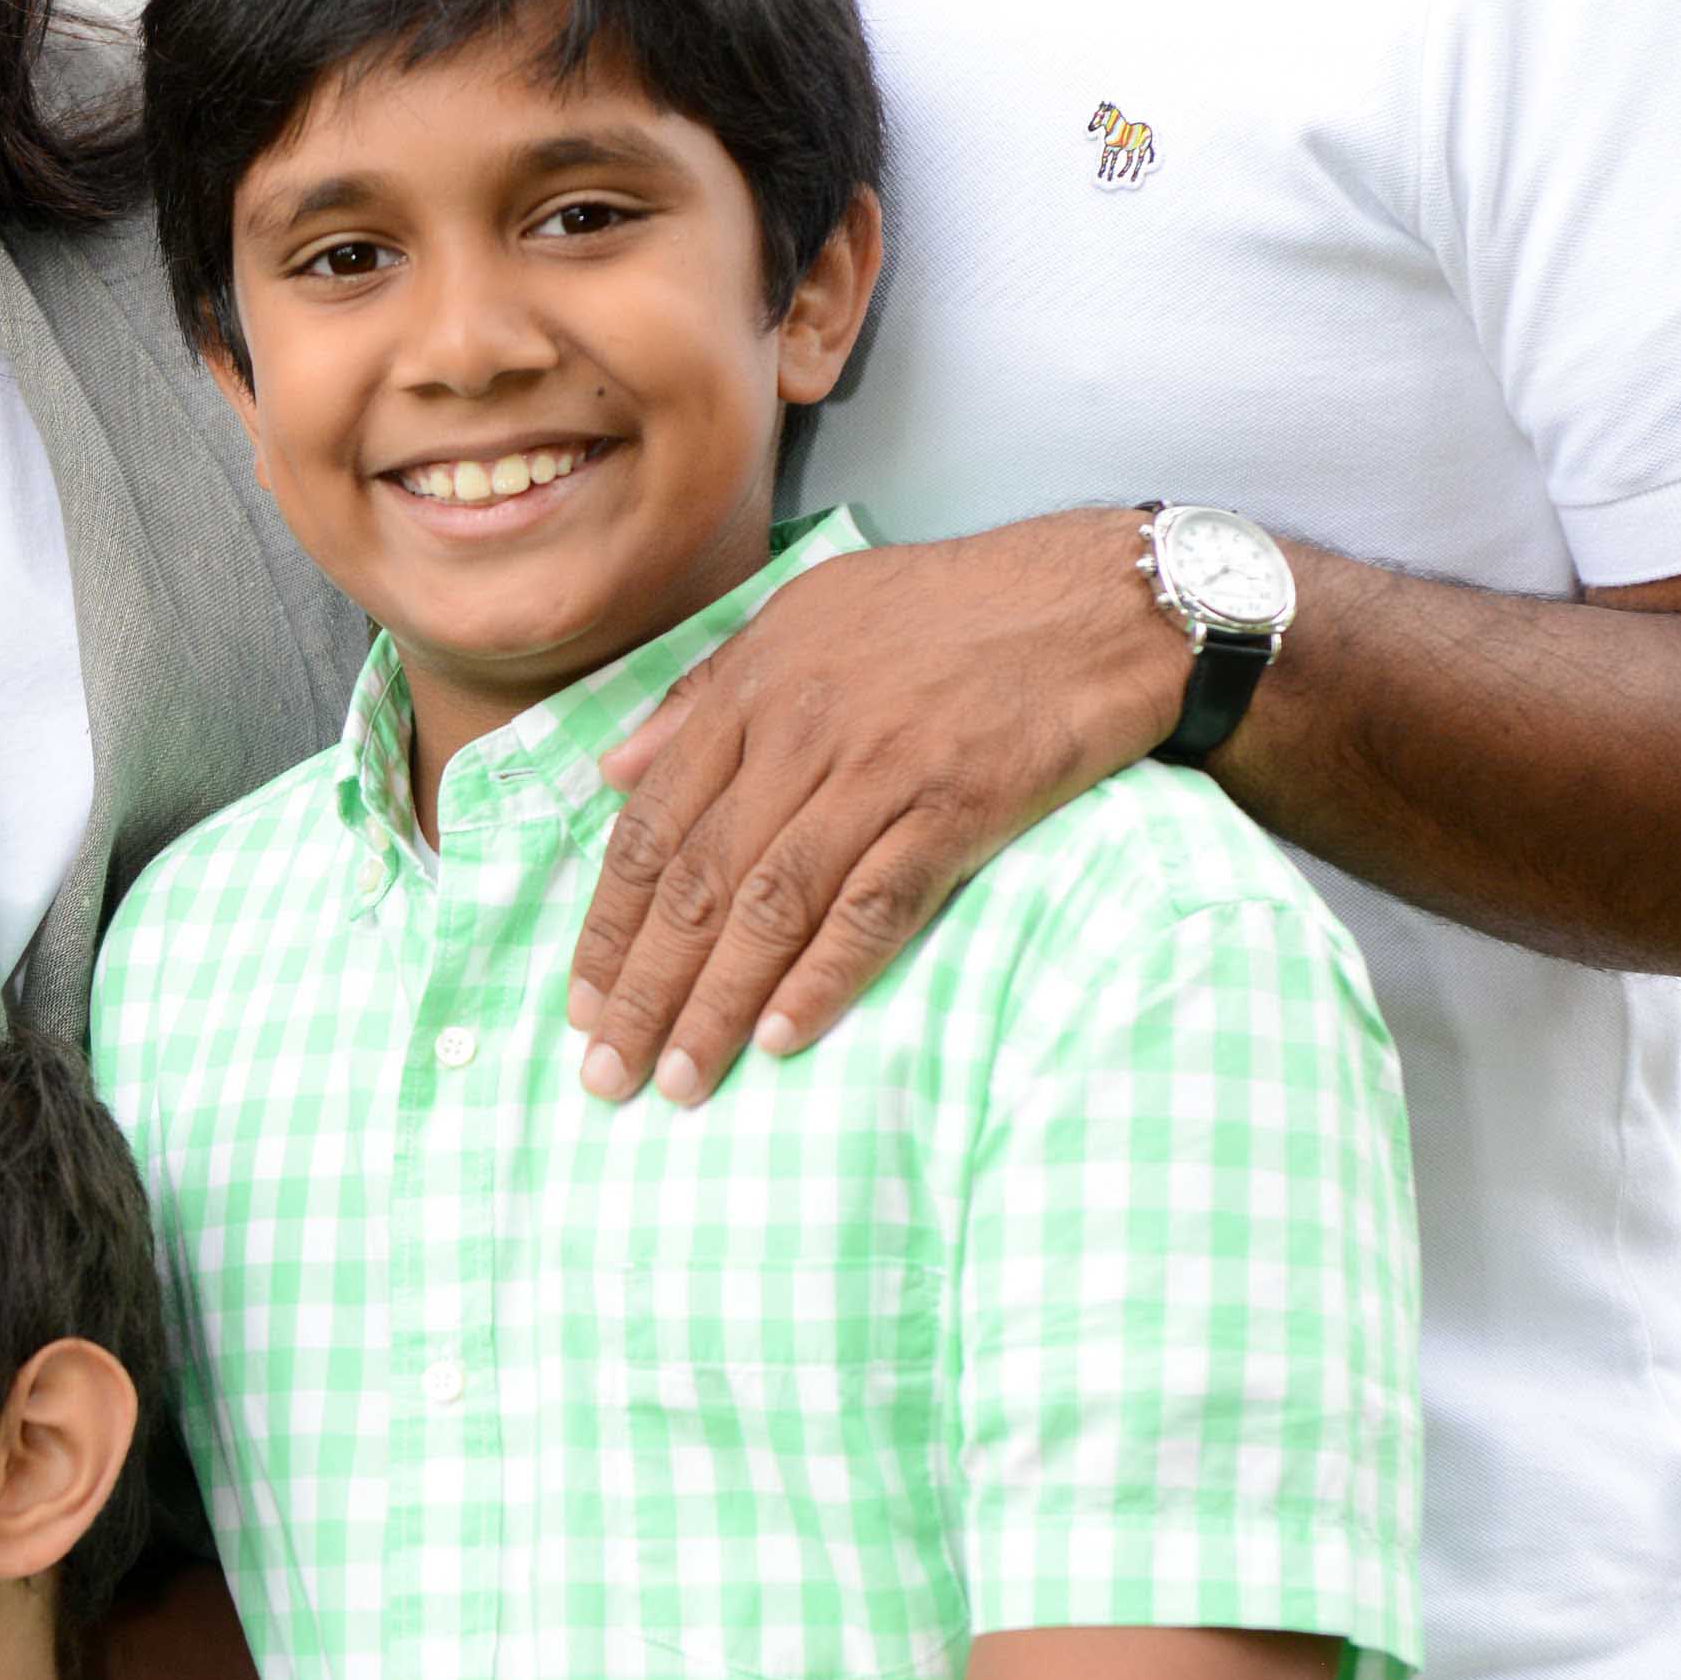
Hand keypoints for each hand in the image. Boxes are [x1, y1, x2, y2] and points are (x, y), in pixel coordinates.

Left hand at [568, 511, 1187, 1102]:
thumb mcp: (808, 613)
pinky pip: (875, 908)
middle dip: (642, 988)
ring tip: (679, 1081)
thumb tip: (615, 768)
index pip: (653, 827)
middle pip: (697, 882)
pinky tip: (782, 1039)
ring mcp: (879, 771)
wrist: (1099, 598)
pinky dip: (823, 978)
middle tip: (607, 1074)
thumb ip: (706, 692)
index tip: (581, 1003)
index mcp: (755, 690)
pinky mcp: (957, 808)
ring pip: (772, 906)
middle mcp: (801, 732)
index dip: (608, 925)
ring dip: (715, 1003)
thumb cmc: (952, 605)